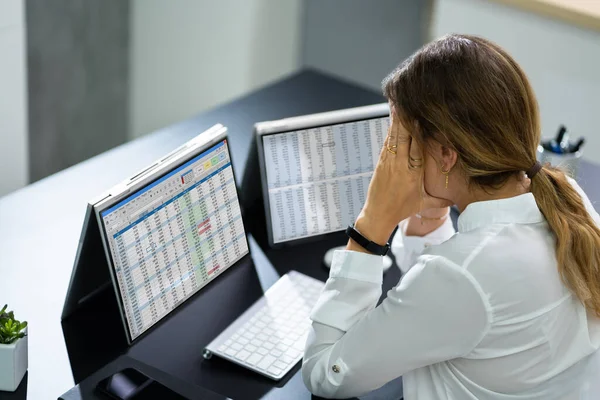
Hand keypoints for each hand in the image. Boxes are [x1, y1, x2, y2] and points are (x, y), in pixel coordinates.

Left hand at [353, 114, 450, 244]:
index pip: (419, 148)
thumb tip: (458, 199)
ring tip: (399, 103)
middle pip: (406, 138)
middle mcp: (401, 166)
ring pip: (395, 138)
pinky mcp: (381, 163)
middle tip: (409, 101)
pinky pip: (387, 143)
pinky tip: (392, 118)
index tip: (425, 117)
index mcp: (414, 174)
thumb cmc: (401, 210)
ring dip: (397, 120)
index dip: (421, 131)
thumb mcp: (423, 204)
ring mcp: (389, 163)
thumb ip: (441, 200)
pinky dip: (390, 130)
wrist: (378, 215)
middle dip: (407, 119)